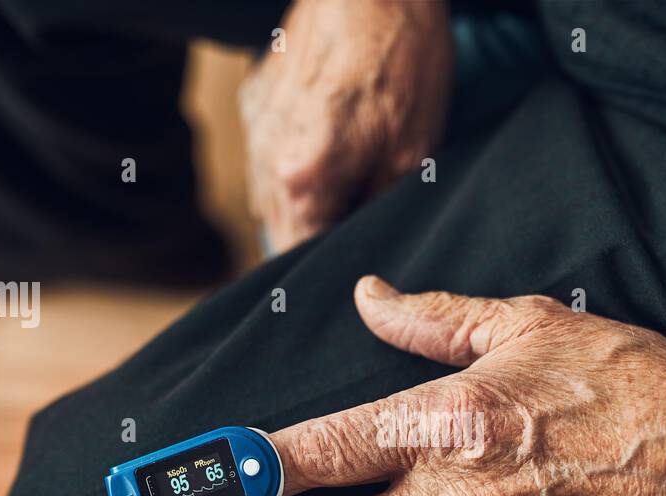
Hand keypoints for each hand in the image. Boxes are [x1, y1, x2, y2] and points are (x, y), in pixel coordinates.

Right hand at [239, 0, 452, 251]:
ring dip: (304, 199)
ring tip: (346, 181)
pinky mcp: (256, 97)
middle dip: (317, 234)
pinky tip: (329, 143)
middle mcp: (264, 158)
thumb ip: (377, 210)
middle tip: (357, 223)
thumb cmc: (400, 59)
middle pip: (282, 228)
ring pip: (271, 192)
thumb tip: (368, 243)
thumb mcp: (410, 152)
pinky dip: (295, 161)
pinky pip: (269, 152)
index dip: (329, 266)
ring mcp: (255, 125)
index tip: (355, 266)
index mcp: (301, 181)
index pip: (300, 257)